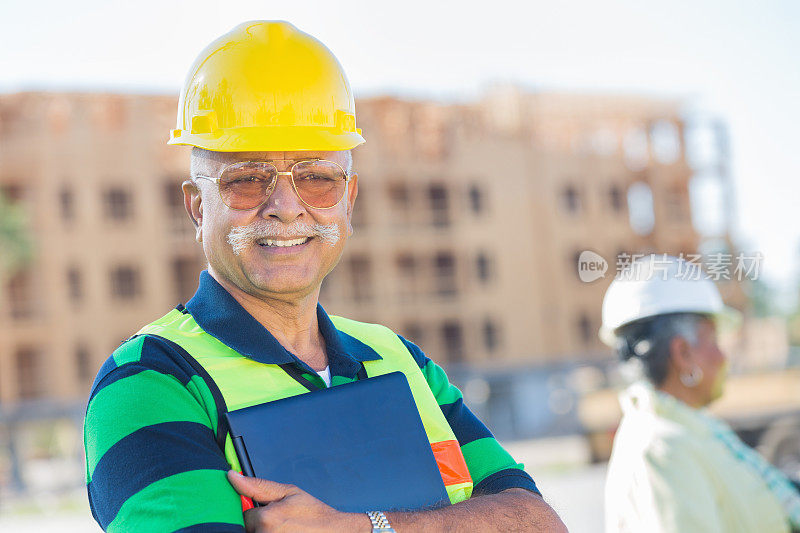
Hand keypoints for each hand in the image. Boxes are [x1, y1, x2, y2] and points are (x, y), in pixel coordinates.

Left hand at [226, 470, 370, 532]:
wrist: (334, 532)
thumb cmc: (314, 515)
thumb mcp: (288, 492)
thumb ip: (258, 485)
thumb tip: (233, 476)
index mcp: (266, 519)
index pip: (243, 514)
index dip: (257, 510)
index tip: (270, 510)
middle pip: (247, 528)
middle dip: (259, 522)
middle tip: (280, 521)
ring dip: (264, 529)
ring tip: (284, 527)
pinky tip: (285, 531)